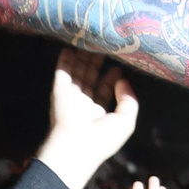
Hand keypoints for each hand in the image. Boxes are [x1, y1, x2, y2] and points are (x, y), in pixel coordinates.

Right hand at [34, 49, 139, 188]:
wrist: (76, 145)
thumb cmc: (103, 137)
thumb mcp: (126, 121)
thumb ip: (129, 100)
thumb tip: (123, 80)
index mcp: (99, 114)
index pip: (104, 91)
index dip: (111, 78)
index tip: (118, 65)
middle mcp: (84, 105)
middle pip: (90, 80)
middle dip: (96, 65)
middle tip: (104, 48)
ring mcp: (71, 98)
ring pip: (77, 74)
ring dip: (81, 60)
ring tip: (89, 44)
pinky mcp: (59, 92)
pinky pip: (62, 73)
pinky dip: (64, 62)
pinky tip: (69, 49)